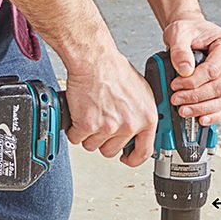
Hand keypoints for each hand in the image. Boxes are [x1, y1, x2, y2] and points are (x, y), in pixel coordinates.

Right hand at [64, 43, 156, 166]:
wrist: (95, 61)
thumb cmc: (114, 71)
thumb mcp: (141, 93)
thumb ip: (140, 114)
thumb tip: (137, 130)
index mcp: (147, 118)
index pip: (144, 151)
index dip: (133, 158)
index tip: (126, 158)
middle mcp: (129, 124)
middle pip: (111, 151)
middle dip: (103, 140)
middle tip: (99, 124)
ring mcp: (109, 127)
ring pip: (92, 146)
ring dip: (87, 134)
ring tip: (90, 113)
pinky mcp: (88, 126)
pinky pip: (76, 138)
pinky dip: (73, 129)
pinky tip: (79, 113)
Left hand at [163, 18, 220, 125]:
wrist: (191, 34)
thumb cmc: (189, 31)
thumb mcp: (179, 33)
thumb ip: (179, 50)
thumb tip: (184, 70)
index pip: (214, 70)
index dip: (193, 82)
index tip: (175, 85)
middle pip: (219, 87)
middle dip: (196, 97)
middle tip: (176, 100)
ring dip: (202, 108)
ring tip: (183, 110)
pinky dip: (212, 114)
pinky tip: (200, 119)